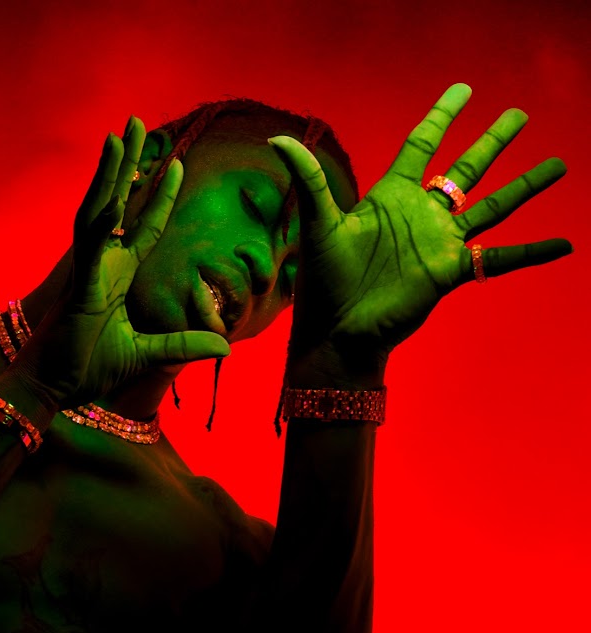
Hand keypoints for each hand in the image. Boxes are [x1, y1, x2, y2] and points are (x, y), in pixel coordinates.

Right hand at [12, 117, 228, 409]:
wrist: (52, 390)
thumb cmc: (87, 370)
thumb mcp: (147, 354)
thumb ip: (183, 345)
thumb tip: (225, 346)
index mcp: (116, 276)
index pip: (143, 227)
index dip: (159, 197)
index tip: (177, 165)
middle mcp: (101, 265)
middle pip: (117, 204)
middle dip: (129, 164)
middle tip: (136, 123)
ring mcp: (87, 272)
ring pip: (98, 210)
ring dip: (109, 173)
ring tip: (118, 134)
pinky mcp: (79, 287)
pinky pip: (88, 245)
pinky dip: (98, 217)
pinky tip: (109, 192)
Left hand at [268, 84, 571, 369]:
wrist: (337, 332)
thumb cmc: (323, 282)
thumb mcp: (319, 225)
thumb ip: (310, 181)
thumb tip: (278, 139)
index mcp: (390, 197)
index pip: (421, 145)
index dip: (441, 117)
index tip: (463, 90)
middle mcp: (420, 216)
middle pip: (465, 168)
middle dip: (491, 142)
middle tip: (518, 114)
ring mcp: (439, 243)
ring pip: (492, 206)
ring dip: (524, 187)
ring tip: (557, 165)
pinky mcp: (450, 273)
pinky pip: (499, 260)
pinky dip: (531, 253)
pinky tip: (565, 244)